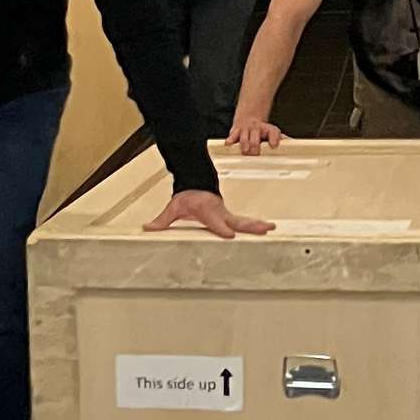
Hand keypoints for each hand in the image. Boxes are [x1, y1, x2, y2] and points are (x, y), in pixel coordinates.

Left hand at [145, 190, 273, 239]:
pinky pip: (243, 222)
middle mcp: (220, 214)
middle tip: (264, 229)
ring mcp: (226, 215)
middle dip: (250, 226)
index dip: (222, 229)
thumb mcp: (173, 208)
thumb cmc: (186, 197)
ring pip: (244, 221)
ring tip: (271, 228)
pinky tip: (265, 229)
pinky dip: (255, 226)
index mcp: (208, 212)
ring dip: (257, 225)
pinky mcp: (229, 217)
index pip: (217, 222)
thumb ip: (162, 220)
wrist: (195, 183)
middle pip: (237, 221)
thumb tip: (148, 228)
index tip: (230, 236)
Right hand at [222, 117, 283, 153]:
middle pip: (256, 138)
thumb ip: (281, 140)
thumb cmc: (262, 131)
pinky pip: (232, 136)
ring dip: (244, 145)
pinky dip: (230, 141)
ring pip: (244, 138)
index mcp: (268, 130)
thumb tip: (291, 144)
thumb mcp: (273, 133)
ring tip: (245, 151)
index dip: (273, 139)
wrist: (249, 119)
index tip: (274, 145)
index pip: (273, 132)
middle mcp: (256, 129)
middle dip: (255, 146)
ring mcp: (245, 130)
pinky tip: (229, 145)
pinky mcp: (235, 132)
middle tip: (255, 153)